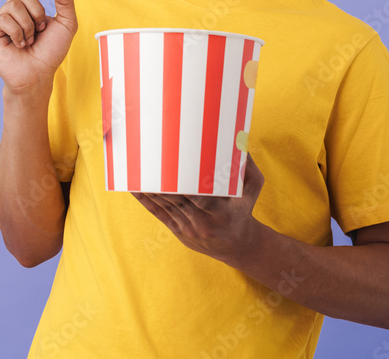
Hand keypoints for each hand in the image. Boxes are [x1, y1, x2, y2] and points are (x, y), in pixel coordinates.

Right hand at [0, 0, 77, 93]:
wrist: (39, 74)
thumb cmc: (52, 51)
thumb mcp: (67, 24)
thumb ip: (65, 1)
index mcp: (27, 4)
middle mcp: (11, 8)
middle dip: (37, 11)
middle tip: (41, 30)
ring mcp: (0, 18)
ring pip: (13, 5)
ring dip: (28, 26)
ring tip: (29, 41)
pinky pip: (4, 20)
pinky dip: (17, 34)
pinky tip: (19, 45)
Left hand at [132, 154, 265, 265]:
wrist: (237, 246)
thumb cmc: (243, 210)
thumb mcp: (253, 189)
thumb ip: (247, 167)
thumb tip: (239, 141)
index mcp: (222, 213)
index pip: (199, 198)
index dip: (184, 185)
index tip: (172, 168)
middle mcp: (203, 223)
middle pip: (178, 200)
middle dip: (162, 182)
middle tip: (149, 161)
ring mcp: (189, 229)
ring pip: (166, 205)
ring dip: (150, 188)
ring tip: (138, 170)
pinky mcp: (178, 231)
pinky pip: (159, 214)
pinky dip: (146, 201)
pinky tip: (135, 188)